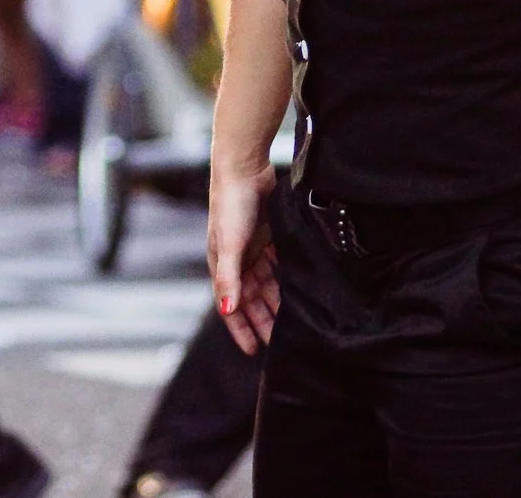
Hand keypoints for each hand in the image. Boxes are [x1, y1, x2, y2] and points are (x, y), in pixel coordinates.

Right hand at [208, 164, 280, 354]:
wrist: (244, 167)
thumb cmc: (231, 205)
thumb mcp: (229, 245)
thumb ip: (229, 279)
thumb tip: (227, 311)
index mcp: (222, 265)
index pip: (230, 306)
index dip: (240, 329)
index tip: (252, 351)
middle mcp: (236, 260)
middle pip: (250, 299)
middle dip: (262, 321)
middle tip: (279, 343)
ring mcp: (252, 248)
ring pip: (266, 284)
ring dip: (276, 303)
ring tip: (292, 322)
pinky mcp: (268, 236)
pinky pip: (277, 266)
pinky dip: (284, 279)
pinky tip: (298, 290)